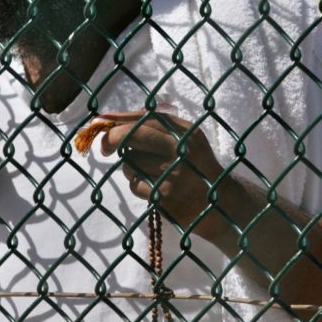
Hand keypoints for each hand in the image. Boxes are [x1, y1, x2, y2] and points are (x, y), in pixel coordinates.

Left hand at [99, 111, 224, 236]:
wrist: (221, 203)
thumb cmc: (195, 167)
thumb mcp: (186, 140)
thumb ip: (155, 127)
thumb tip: (108, 118)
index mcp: (186, 131)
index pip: (146, 118)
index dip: (119, 119)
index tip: (100, 123)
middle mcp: (181, 148)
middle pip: (134, 135)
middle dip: (112, 138)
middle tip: (104, 148)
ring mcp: (173, 173)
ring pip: (130, 163)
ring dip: (131, 169)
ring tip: (151, 173)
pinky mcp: (166, 195)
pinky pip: (135, 184)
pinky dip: (138, 186)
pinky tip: (155, 189)